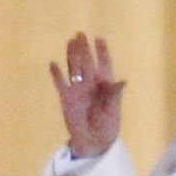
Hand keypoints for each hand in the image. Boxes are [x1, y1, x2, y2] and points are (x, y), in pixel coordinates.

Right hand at [51, 32, 126, 161]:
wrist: (93, 142)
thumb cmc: (107, 127)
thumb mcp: (113, 111)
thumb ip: (114, 96)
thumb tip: (122, 81)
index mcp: (104, 85)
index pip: (104, 64)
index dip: (102, 52)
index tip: (99, 39)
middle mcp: (91, 84)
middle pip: (87, 62)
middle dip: (84, 48)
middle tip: (80, 34)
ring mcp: (78, 90)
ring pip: (74, 68)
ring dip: (71, 55)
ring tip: (69, 42)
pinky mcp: (66, 98)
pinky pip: (60, 83)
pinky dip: (57, 74)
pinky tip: (54, 64)